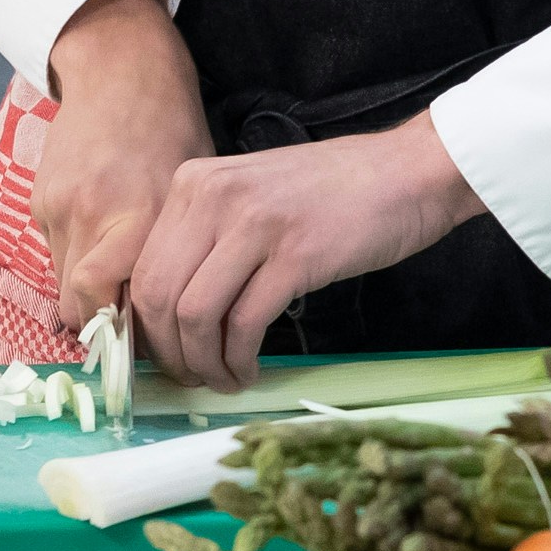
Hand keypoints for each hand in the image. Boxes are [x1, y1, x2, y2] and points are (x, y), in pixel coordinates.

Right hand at [35, 0, 210, 328]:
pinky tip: (98, 226)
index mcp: (143, 219)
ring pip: (61, 282)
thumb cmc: (173, 132)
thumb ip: (175, 254)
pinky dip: (73, 252)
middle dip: (99, 323)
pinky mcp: (38, 198)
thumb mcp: (191, 195)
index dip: (125, 337)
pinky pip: (51, 249)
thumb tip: (170, 315)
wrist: (122, 73)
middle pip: (78, 307)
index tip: (145, 345)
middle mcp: (94, 218)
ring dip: (85, 288)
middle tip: (127, 323)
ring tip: (117, 268)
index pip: (113, 310)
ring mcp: (59, 208)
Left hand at [129, 112, 485, 390]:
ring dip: (205, 363)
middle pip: (160, 296)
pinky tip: (250, 369)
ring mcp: (254, 223)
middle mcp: (214, 197)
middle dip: (171, 353)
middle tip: (194, 377)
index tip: (167, 355)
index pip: (143, 269)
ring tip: (226, 378)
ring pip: (196, 315)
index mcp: (195, 183)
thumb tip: (172, 310)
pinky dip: (239, 359)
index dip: (148, 326)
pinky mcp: (295, 255)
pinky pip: (244, 323)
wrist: (408, 172)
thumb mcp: (252, 196)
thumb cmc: (335, 193)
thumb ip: (209, 236)